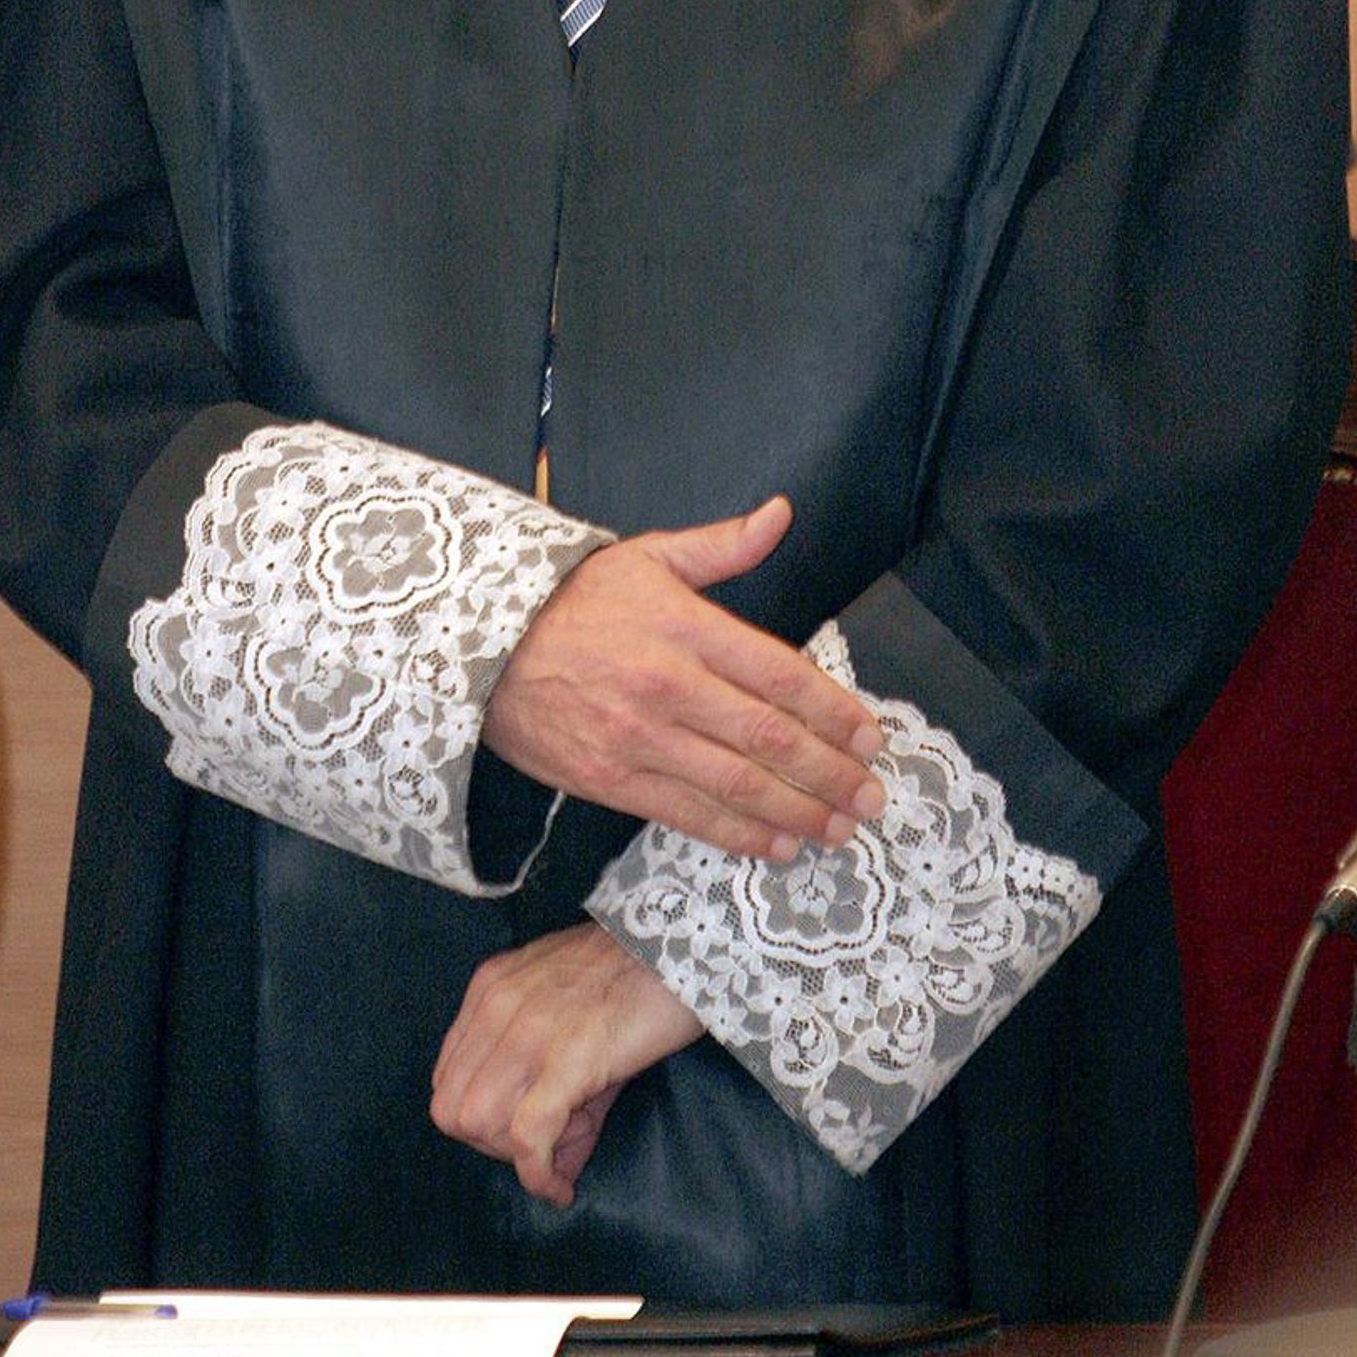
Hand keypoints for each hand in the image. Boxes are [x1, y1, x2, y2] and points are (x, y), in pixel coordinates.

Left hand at [430, 923, 703, 1205]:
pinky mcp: (568, 1057)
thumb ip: (548, 1086)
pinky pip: (528, 1136)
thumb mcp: (573, 1017)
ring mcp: (530, 1030)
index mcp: (490, 990)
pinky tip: (561, 1188)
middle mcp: (497, 1006)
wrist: (686, 942)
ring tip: (565, 1143)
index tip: (528, 1127)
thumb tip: (553, 1170)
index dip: (483, 1118)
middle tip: (546, 1141)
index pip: (448, 1081)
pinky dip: (539, 1175)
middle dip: (493, 1143)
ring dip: (518, 1154)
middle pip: (453, 1110)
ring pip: (480, 1125)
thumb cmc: (632, 977)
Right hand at [481, 495, 885, 862]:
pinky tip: (779, 843)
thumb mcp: (647, 556)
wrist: (484, 647)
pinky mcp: (612, 780)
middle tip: (872, 797)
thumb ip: (722, 545)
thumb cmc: (574, 600)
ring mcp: (640, 738)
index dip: (834, 711)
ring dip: (799, 811)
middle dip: (830, 772)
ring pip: (737, 785)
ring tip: (841, 827)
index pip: (781, 675)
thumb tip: (780, 514)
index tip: (870, 736)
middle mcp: (670, 686)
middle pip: (769, 738)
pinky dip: (740, 834)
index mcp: (686, 627)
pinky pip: (689, 814)